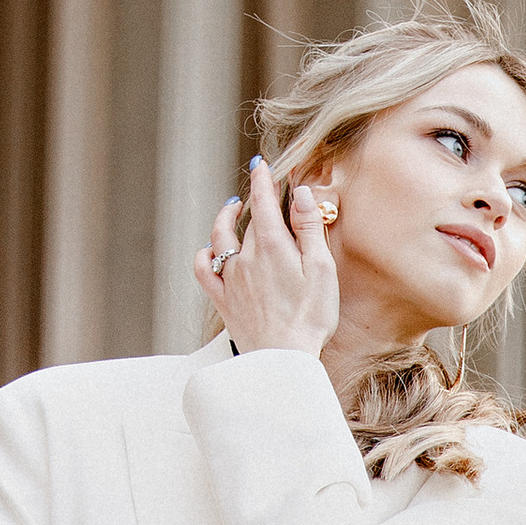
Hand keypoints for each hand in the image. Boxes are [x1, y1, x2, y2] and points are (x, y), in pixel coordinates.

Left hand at [193, 158, 338, 357]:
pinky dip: (205, 253)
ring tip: (232, 209)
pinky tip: (211, 249)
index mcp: (271, 246)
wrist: (283, 359)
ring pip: (220, 238)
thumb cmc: (310, 317)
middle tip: (263, 192)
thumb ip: (309, 228)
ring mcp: (230, 279)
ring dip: (225, 219)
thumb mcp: (321, 269)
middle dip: (255, 202)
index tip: (261, 164)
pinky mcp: (223, 300)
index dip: (262, 180)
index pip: (263, 202)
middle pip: (248, 221)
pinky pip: (203, 269)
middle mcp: (245, 257)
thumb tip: (299, 192)